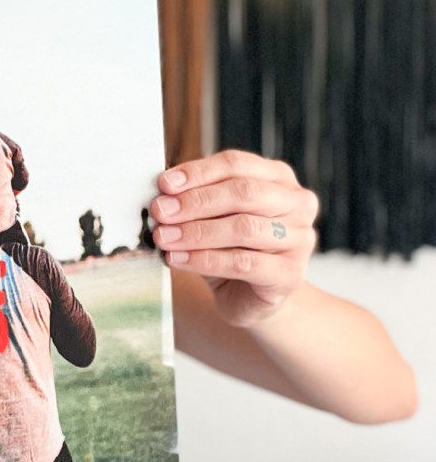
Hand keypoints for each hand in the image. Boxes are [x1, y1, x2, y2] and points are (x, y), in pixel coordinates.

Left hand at [151, 150, 317, 326]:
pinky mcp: (289, 274)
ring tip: (164, 237)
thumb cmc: (230, 248)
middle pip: (243, 193)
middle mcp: (296, 203)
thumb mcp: (212, 216)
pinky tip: (178, 259)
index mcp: (278, 177)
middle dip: (195, 202)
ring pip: (243, 228)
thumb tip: (164, 194)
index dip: (198, 172)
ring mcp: (299, 239)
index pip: (236, 164)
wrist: (248, 297)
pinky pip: (242, 263)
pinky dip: (204, 260)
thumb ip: (194, 199)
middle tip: (161, 212)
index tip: (165, 184)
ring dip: (196, 232)